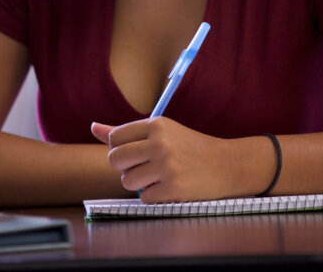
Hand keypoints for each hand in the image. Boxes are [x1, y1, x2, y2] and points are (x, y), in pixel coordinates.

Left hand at [91, 118, 237, 202]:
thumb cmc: (191, 148)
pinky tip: (171, 188)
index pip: (114, 138)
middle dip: (124, 168)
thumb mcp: (162, 132)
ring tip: (159, 178)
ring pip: (127, 181)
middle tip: (143, 169)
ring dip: (139, 185)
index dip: (121, 150)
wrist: (229, 164)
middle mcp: (160, 142)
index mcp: (156, 124)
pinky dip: (155, 197)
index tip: (137, 154)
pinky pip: (145, 198)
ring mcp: (167, 165)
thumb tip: (93, 127)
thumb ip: (126, 132)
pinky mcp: (174, 187)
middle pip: (114, 159)